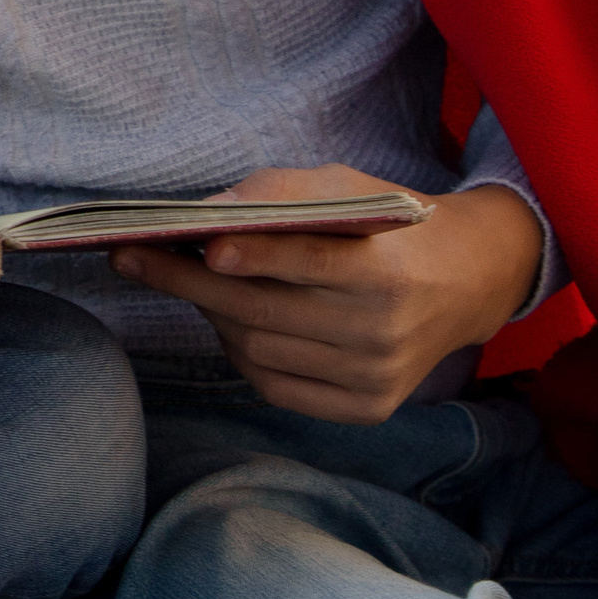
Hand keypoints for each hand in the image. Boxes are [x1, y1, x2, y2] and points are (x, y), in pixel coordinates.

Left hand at [110, 166, 545, 422]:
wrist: (467, 281)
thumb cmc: (390, 224)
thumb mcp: (348, 189)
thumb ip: (283, 197)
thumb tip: (203, 215)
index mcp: (390, 272)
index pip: (310, 263)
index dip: (255, 255)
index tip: (201, 240)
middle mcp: (385, 334)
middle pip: (267, 312)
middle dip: (188, 282)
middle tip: (130, 256)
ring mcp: (375, 379)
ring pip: (261, 352)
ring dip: (209, 315)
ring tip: (179, 279)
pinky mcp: (367, 409)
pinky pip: (277, 387)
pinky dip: (241, 353)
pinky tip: (225, 321)